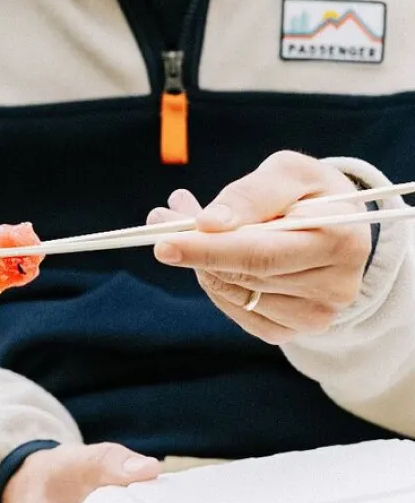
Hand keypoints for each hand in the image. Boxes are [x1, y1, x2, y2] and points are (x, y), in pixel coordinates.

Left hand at [147, 151, 370, 344]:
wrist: (340, 226)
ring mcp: (317, 316)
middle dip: (195, 248)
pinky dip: (216, 282)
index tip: (166, 240)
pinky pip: (239, 312)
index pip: (263, 254)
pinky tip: (213, 256)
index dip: (210, 248)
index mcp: (341, 240)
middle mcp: (336, 287)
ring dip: (201, 261)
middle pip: (246, 276)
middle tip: (161, 219)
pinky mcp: (296, 330)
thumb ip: (251, 194)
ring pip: (236, 294)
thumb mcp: (289, 172)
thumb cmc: (309, 191)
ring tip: (187, 225)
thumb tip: (208, 223)